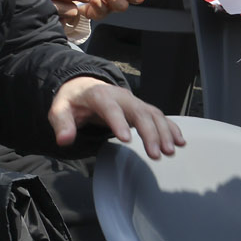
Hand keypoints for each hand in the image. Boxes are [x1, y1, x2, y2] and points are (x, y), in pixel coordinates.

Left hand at [49, 77, 183, 158]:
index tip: (126, 139)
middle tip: (156, 154)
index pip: (110, 107)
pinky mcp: (142, 108)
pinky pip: (160, 116)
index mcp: (98, 95)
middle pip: (138, 111)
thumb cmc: (73, 100)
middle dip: (149, 132)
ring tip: (170, 151)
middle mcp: (120, 96)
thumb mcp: (60, 109)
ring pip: (153, 114)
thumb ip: (62, 123)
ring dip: (164, 132)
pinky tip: (180, 141)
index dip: (118, 122)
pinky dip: (171, 128)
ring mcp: (133, 102)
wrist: (83, 86)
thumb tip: (64, 139)